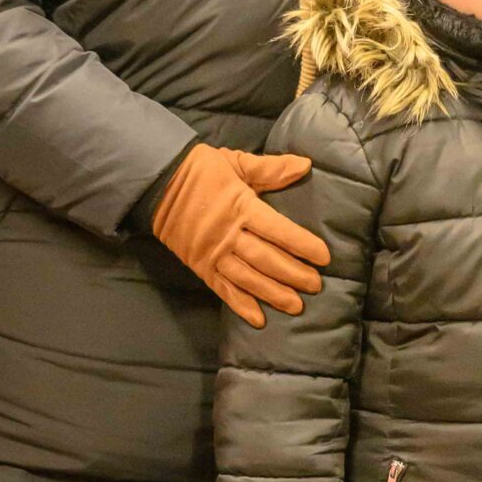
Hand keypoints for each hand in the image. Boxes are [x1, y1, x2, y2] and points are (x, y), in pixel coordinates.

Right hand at [151, 144, 330, 327]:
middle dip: (293, 274)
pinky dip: (240, 305)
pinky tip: (258, 318)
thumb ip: (271, 169)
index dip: (302, 244)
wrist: (157, 182)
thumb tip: (306, 164)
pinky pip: (222, 289)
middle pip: (266, 258)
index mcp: (241, 206)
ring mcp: (213, 253)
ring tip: (295, 305)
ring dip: (273, 293)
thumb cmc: (202, 170)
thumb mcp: (237, 162)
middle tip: (315, 286)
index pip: (278, 230)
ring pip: (248, 278)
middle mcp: (228, 234)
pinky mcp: (200, 265)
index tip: (324, 257)